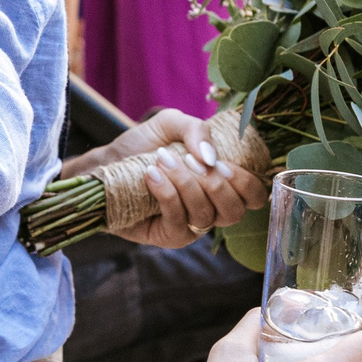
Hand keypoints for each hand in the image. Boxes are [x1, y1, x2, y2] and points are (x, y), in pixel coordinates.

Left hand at [63, 109, 264, 246]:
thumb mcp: (172, 125)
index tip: (224, 164)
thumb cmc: (144, 144)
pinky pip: (178, 221)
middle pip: (234, 212)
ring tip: (161, 160)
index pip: (254, 197)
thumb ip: (197, 130)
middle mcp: (211, 209)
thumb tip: (210, 158)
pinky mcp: (167, 237)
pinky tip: (151, 175)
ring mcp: (191, 227)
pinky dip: (167, 194)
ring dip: (185, 183)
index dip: (248, 184)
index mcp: (222, 184)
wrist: (107, 162)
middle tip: (190, 160)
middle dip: (216, 184)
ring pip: (205, 216)